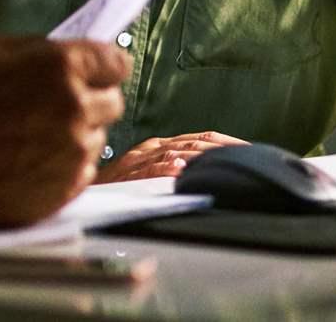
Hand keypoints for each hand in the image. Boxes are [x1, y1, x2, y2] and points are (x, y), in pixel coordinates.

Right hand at [0, 29, 127, 226]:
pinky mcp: (63, 191)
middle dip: (92, 98)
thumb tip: (53, 52)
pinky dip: (63, 166)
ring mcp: (73, 155)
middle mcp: (77, 110)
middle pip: (114, 102)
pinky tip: (29, 160)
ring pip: (98, 139)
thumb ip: (25, 47)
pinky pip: (81, 173)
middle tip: (56, 103)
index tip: (92, 70)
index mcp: (59, 66)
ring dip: (77, 134)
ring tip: (34, 135)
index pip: (115, 61)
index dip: (102, 64)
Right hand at [94, 130, 246, 182]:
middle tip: (248, 158)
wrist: (84, 197)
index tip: (250, 151)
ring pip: (175, 153)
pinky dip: (164, 170)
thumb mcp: (152, 174)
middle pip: (193, 143)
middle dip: (223, 151)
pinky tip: (178, 171)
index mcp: (159, 146)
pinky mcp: (125, 175)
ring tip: (223, 162)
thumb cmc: (118, 190)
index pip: (201, 138)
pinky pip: (147, 170)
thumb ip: (176, 169)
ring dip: (200, 159)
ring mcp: (138, 160)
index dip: (227, 143)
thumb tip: (207, 176)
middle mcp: (150, 148)